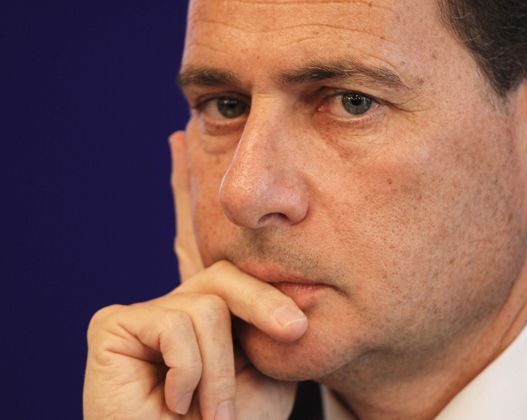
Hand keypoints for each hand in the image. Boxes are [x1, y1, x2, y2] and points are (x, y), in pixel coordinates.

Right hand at [83, 132, 307, 418]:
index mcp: (208, 309)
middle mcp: (173, 303)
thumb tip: (287, 282)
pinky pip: (180, 323)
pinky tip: (176, 400)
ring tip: (211, 409)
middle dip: (262, 308)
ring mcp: (142, 313)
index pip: (201, 238)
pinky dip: (194, 372)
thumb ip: (266, 311)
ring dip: (224, 367)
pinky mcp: (112, 326)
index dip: (189, 188)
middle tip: (290, 335)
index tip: (183, 138)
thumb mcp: (268, 360)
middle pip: (224, 269)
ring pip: (210, 302)